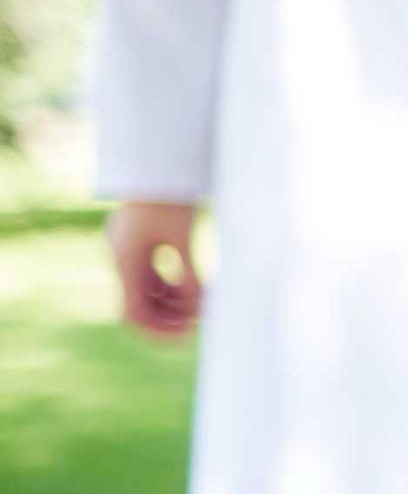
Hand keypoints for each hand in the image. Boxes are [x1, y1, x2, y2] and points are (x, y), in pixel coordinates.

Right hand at [107, 201, 202, 337]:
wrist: (158, 161)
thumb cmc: (170, 195)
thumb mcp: (184, 235)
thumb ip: (189, 273)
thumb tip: (199, 306)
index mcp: (126, 259)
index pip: (133, 313)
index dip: (160, 329)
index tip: (190, 332)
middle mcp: (119, 257)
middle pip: (138, 305)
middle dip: (168, 318)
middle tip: (200, 323)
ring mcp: (125, 250)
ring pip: (144, 291)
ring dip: (171, 303)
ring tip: (202, 305)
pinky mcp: (136, 242)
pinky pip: (148, 274)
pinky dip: (169, 286)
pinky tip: (195, 288)